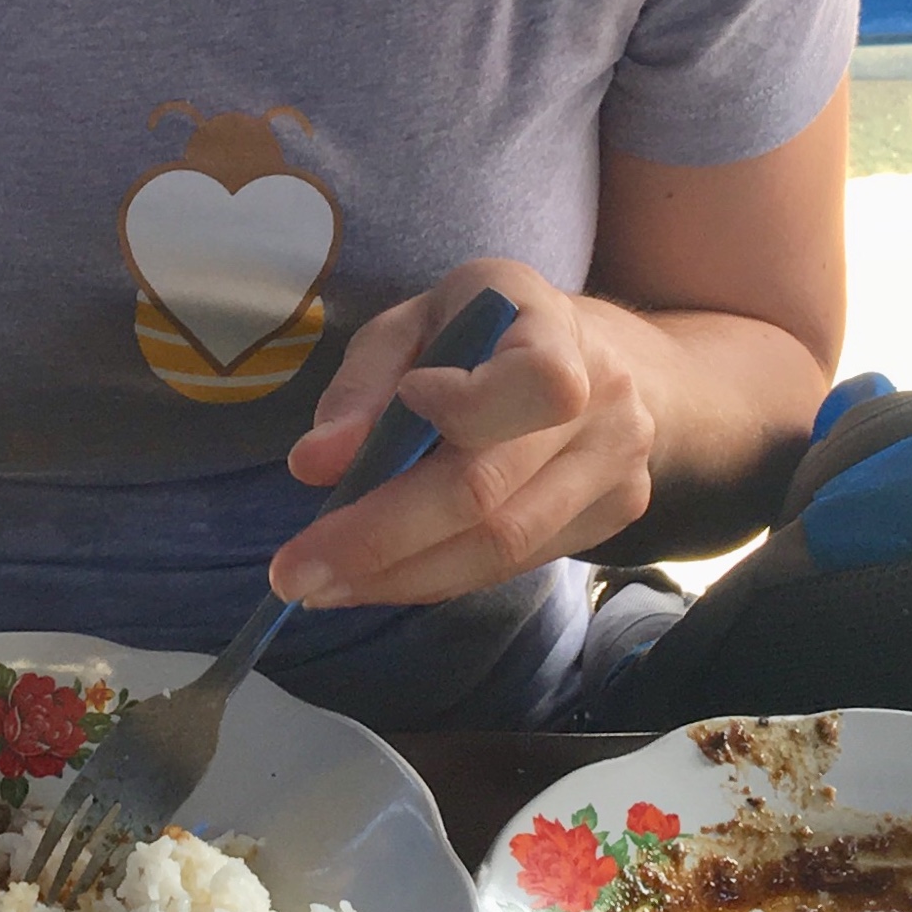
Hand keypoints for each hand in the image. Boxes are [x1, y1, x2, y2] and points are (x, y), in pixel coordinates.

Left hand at [270, 261, 655, 609]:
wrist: (607, 358)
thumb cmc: (488, 332)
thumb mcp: (417, 324)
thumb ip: (363, 385)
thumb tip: (314, 464)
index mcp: (552, 324)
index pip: (535, 382)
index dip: (463, 408)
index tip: (400, 406)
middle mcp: (603, 395)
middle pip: (488, 489)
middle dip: (380, 538)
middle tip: (295, 573)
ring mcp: (617, 463)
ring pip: (502, 546)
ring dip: (400, 577)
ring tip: (322, 587)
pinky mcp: (615, 515)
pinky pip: (515, 565)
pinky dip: (438, 577)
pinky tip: (381, 578)